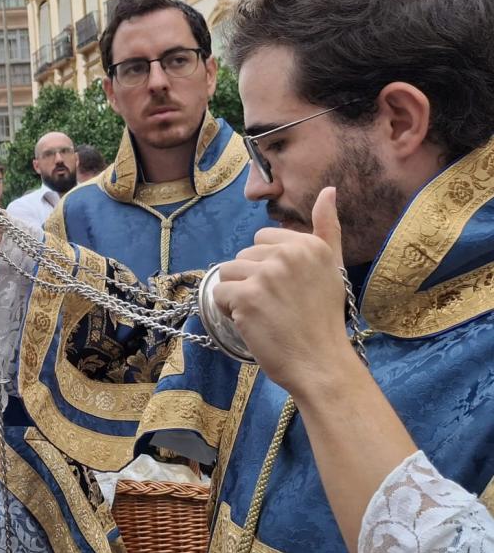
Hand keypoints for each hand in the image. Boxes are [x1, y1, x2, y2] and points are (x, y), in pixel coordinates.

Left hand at [209, 186, 353, 396]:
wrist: (320, 362)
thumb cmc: (323, 319)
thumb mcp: (332, 268)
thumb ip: (327, 228)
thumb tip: (328, 190)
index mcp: (308, 245)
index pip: (262, 240)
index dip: (267, 266)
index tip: (286, 289)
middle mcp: (288, 255)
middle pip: (243, 257)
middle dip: (252, 280)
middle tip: (277, 306)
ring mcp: (266, 276)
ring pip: (228, 273)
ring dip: (238, 294)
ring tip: (264, 314)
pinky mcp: (247, 297)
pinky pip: (219, 292)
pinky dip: (228, 309)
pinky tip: (252, 322)